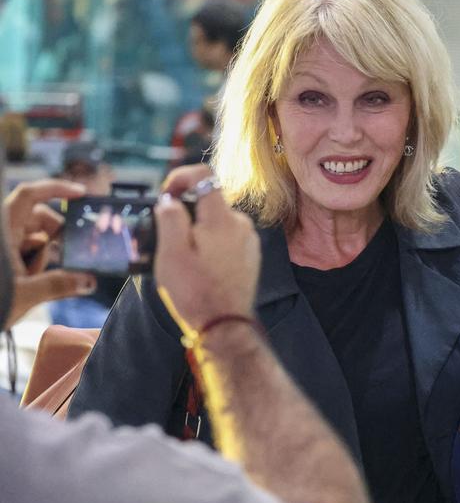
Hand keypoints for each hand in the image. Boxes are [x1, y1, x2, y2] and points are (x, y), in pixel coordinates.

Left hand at [3, 179, 96, 327]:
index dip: (55, 188)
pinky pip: (26, 252)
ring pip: (33, 237)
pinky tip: (32, 282)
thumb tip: (87, 281)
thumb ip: (58, 286)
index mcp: (4, 230)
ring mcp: (4, 245)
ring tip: (36, 279)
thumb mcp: (25, 295)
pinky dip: (35, 264)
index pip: (30, 195)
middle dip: (56, 235)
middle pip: (37, 217)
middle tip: (69, 255)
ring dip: (43, 255)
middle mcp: (3, 232)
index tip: (80, 194)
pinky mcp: (5, 259)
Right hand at [154, 164, 260, 336]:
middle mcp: (242, 225)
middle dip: (187, 212)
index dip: (181, 177)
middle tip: (168, 236)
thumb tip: (170, 201)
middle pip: (209, 202)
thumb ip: (170, 218)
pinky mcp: (250, 257)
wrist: (224, 326)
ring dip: (198, 231)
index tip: (166, 193)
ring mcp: (248, 242)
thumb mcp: (171, 252)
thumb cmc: (196, 293)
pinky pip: (226, 239)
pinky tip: (200, 267)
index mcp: (222, 219)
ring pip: (217, 222)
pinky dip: (210, 245)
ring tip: (184, 258)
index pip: (204, 176)